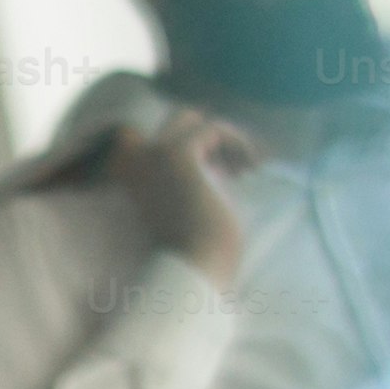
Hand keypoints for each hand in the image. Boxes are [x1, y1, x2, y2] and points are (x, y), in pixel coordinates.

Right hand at [111, 106, 258, 282]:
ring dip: (227, 138)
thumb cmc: (199, 253)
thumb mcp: (194, 213)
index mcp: (137, 179)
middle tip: (238, 164)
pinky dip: (238, 141)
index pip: (164, 142)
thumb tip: (222, 166)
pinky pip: (214, 128)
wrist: (193, 269)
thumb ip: (197, 186)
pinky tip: (252, 167)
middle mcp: (139, 162)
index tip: (227, 171)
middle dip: (211, 135)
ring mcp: (156, 154)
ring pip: (195, 120)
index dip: (201, 148)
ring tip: (250, 166)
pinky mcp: (179, 153)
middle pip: (178, 121)